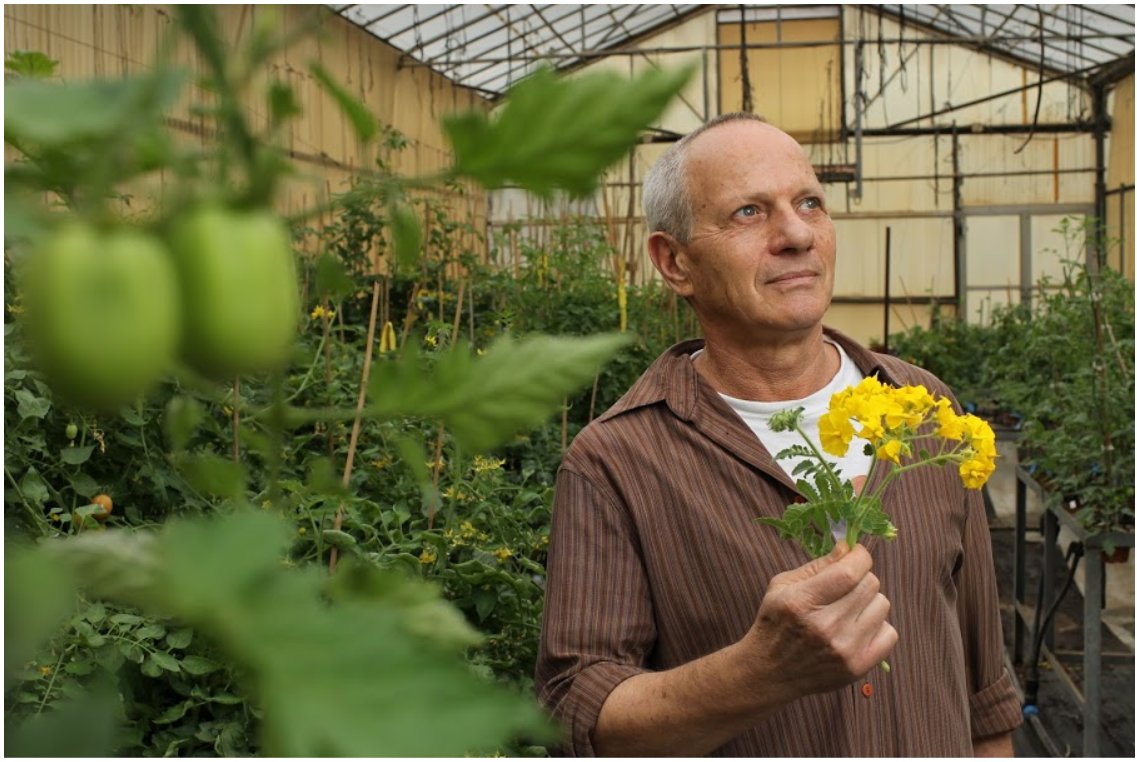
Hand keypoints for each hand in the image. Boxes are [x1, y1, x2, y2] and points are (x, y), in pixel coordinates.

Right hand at [741, 542, 896, 698]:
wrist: (770, 671)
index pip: (851, 571)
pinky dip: (877, 626)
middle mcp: (826, 626)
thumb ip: (818, 565)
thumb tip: (848, 546)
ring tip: (849, 609)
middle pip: (870, 585)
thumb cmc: (775, 621)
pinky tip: (858, 628)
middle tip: (846, 585)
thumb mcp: (783, 585)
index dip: (860, 556)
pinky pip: (890, 633)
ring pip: (882, 605)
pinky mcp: (858, 667)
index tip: (856, 554)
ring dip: (868, 602)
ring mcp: (844, 649)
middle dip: (860, 578)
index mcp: (803, 601)